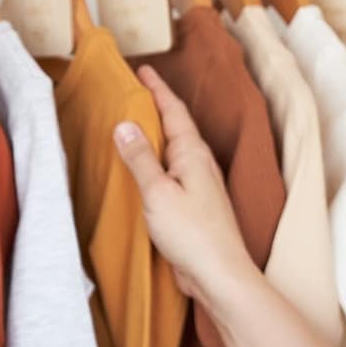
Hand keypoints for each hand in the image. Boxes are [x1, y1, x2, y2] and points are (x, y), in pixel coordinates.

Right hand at [112, 66, 254, 304]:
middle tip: (135, 92)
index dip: (157, 89)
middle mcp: (201, 165)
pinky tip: (147, 170)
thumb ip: (140, 158)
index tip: (142, 71)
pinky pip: (174, 173)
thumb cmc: (193, 235)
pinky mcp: (196, 206)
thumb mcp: (158, 192)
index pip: (174, 111)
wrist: (220, 275)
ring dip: (157, 135)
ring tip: (135, 125)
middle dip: (157, 107)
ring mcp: (200, 186)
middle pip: (177, 127)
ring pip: (176, 151)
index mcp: (193, 154)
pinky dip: (158, 162)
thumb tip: (124, 125)